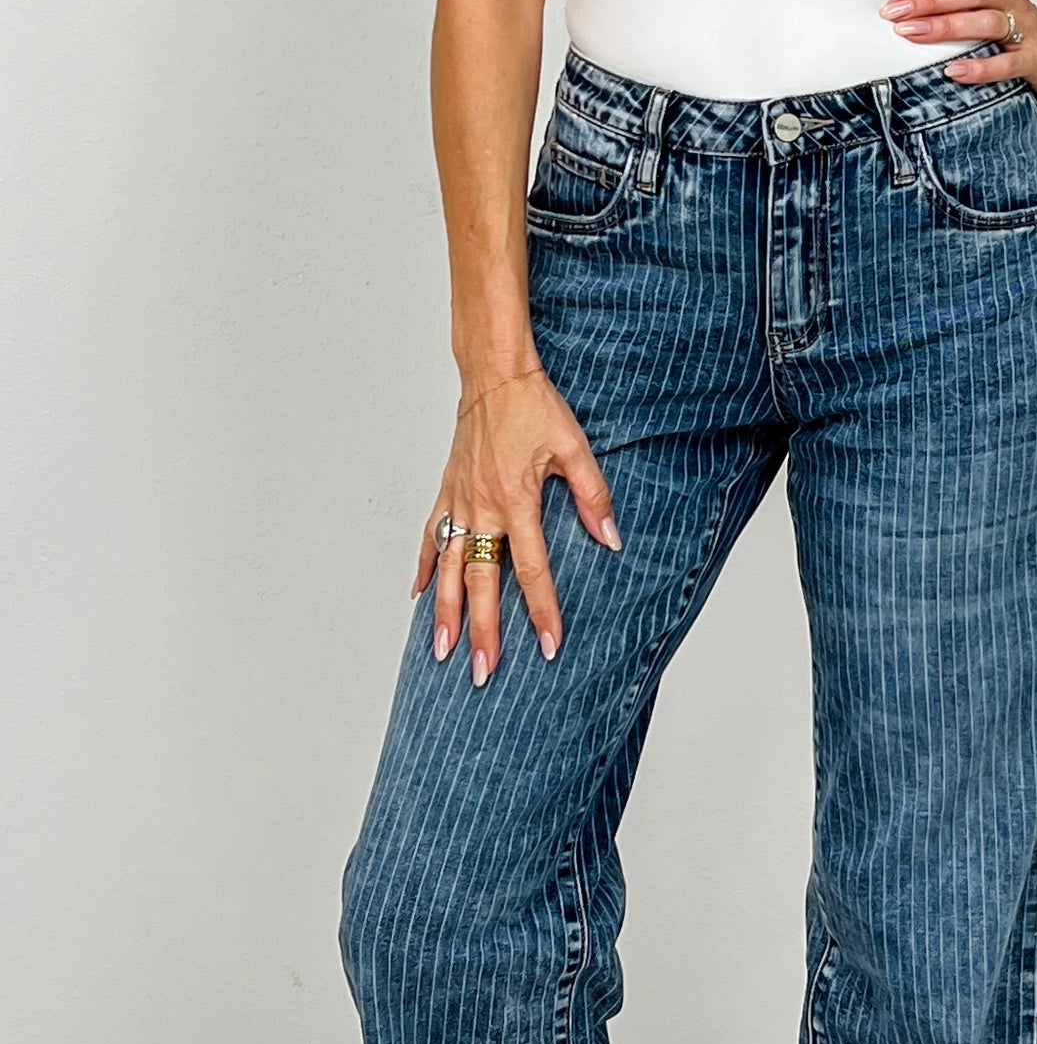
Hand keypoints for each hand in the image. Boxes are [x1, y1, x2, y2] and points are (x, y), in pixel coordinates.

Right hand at [413, 364, 621, 685]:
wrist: (493, 372)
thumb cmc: (533, 405)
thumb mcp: (575, 447)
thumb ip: (594, 496)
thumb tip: (611, 538)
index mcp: (515, 501)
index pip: (531, 570)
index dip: (542, 611)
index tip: (549, 646)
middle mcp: (481, 507)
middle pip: (479, 583)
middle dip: (482, 632)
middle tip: (483, 672)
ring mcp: (459, 502)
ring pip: (447, 569)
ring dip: (443, 613)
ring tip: (441, 651)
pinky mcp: (447, 491)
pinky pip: (431, 537)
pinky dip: (424, 567)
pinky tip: (419, 596)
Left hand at [880, 0, 1036, 104]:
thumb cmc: (1027, 39)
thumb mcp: (995, 15)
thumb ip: (962, 10)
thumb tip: (912, 12)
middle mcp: (1012, 3)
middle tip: (896, 10)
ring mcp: (1026, 31)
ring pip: (986, 21)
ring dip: (946, 26)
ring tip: (914, 33)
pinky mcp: (1036, 61)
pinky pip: (1007, 63)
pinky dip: (980, 68)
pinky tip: (954, 72)